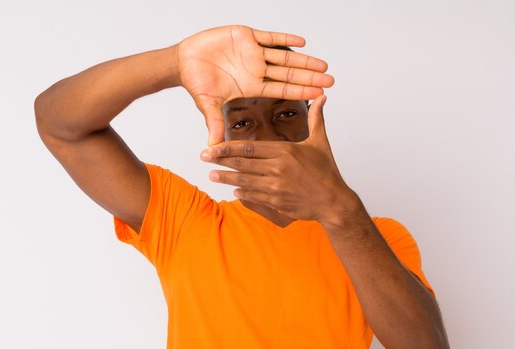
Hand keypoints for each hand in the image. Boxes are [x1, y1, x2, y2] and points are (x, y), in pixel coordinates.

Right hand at [177, 25, 334, 145]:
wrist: (184, 61)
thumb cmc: (196, 82)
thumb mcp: (208, 104)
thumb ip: (215, 123)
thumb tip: (213, 147)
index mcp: (251, 86)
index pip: (281, 89)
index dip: (300, 91)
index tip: (319, 95)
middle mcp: (256, 70)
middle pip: (289, 74)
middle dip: (310, 77)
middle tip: (331, 80)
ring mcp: (253, 53)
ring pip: (284, 56)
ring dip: (304, 60)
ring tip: (323, 64)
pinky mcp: (246, 36)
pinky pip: (269, 37)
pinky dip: (284, 38)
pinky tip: (302, 42)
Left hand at [199, 95, 359, 225]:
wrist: (334, 201)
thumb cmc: (326, 171)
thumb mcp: (320, 142)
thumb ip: (316, 119)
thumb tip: (323, 97)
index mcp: (284, 151)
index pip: (249, 147)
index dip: (228, 147)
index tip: (213, 146)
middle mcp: (277, 168)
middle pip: (242, 162)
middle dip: (219, 160)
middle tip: (203, 157)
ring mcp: (276, 186)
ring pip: (243, 180)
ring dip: (225, 178)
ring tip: (211, 175)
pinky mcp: (276, 201)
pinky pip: (253, 196)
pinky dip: (241, 192)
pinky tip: (233, 190)